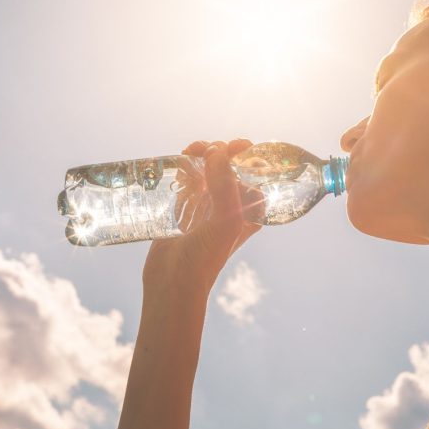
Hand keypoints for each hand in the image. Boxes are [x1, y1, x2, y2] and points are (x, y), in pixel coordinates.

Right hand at [141, 139, 264, 299]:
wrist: (172, 283)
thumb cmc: (205, 258)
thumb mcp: (225, 222)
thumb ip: (226, 186)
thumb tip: (218, 152)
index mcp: (249, 210)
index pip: (256, 173)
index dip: (248, 155)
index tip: (236, 146)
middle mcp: (230, 206)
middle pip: (230, 166)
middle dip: (220, 150)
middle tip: (206, 150)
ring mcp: (206, 205)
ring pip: (208, 169)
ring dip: (202, 154)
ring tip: (190, 152)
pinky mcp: (185, 207)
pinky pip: (188, 179)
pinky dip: (186, 166)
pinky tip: (181, 162)